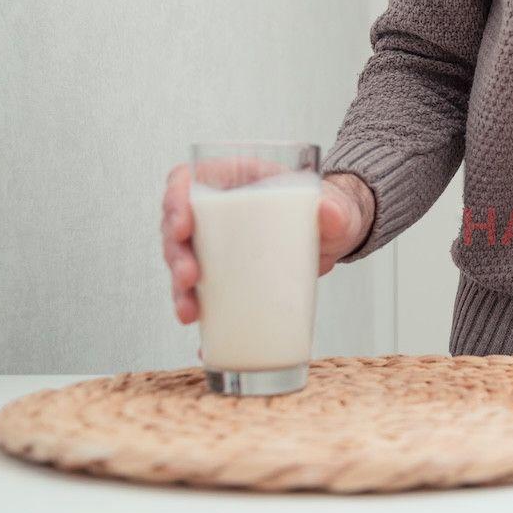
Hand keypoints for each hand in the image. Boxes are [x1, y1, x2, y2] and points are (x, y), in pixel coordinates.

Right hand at [161, 165, 373, 323]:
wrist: (338, 237)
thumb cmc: (330, 210)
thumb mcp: (336, 207)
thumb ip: (336, 209)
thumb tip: (330, 212)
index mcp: (235, 179)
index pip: (186, 180)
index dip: (174, 200)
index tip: (183, 225)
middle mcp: (217, 211)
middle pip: (177, 227)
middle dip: (175, 254)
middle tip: (190, 276)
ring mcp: (218, 243)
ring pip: (182, 261)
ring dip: (179, 288)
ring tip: (191, 311)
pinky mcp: (226, 273)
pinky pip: (201, 290)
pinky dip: (197, 310)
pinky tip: (201, 332)